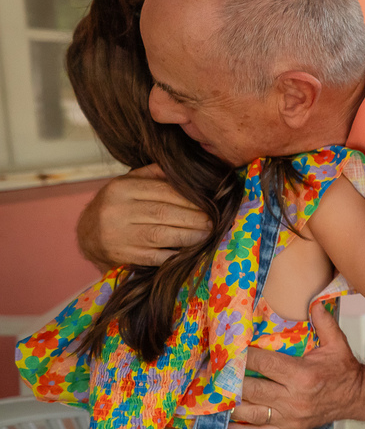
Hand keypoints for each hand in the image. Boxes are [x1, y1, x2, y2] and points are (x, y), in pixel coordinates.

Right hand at [77, 165, 211, 267]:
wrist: (87, 234)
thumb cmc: (118, 204)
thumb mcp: (129, 182)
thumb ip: (155, 174)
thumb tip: (188, 172)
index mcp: (122, 188)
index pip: (164, 192)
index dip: (190, 200)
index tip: (209, 205)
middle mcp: (117, 211)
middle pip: (164, 213)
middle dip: (194, 218)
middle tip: (212, 222)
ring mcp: (118, 235)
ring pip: (161, 235)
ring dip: (189, 237)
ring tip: (206, 235)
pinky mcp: (123, 256)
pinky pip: (154, 257)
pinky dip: (174, 255)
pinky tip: (189, 252)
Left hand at [229, 303, 364, 428]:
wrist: (357, 397)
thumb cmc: (343, 370)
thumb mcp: (337, 343)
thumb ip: (323, 322)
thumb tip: (314, 301)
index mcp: (303, 376)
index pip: (265, 364)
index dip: (245, 356)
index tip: (230, 349)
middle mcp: (293, 398)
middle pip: (251, 389)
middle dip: (231, 379)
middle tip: (215, 370)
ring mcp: (289, 417)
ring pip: (249, 412)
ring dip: (231, 402)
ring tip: (216, 392)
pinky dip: (240, 428)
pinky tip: (226, 419)